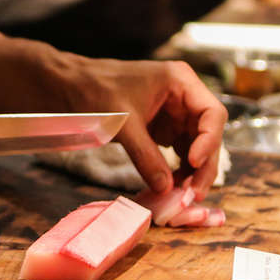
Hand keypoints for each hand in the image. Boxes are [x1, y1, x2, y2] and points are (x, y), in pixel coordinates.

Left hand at [70, 59, 226, 198]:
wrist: (67, 86)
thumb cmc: (94, 90)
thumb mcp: (122, 123)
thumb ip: (145, 155)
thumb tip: (166, 189)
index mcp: (180, 81)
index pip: (212, 113)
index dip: (209, 140)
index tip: (194, 163)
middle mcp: (183, 97)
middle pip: (208, 135)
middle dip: (203, 166)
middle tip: (194, 195)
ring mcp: (173, 114)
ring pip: (196, 148)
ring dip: (193, 174)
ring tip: (183, 197)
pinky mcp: (162, 129)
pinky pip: (178, 153)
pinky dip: (177, 172)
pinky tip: (171, 189)